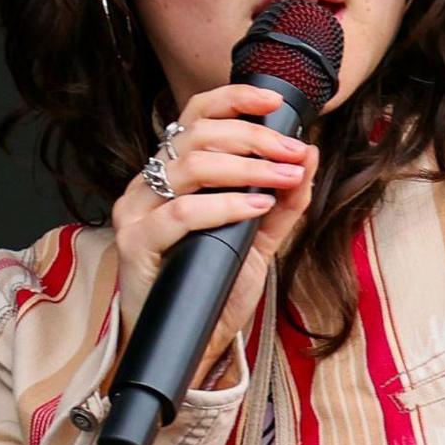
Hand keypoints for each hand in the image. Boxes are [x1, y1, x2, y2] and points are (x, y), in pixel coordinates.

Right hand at [112, 83, 318, 385]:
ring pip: (189, 167)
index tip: (275, 103)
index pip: (196, 116)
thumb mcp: (257, 240)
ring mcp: (137, 212)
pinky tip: (255, 208)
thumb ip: (282, 202)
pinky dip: (224, 205)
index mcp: (170, 174)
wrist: (184, 343)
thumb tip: (309, 156)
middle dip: (254, 139)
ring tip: (282, 178)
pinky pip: (182, 212)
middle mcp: (147, 184)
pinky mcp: (135, 243)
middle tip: (293, 153)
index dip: (234, 100)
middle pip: (198, 135)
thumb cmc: (211, 288)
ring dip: (245, 168)